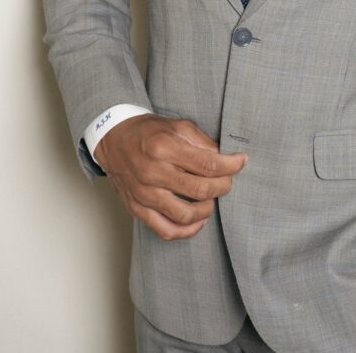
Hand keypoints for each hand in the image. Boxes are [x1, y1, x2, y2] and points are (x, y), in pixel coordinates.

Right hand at [96, 113, 248, 241]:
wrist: (114, 139)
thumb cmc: (148, 132)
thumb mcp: (177, 125)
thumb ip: (202, 141)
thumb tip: (224, 157)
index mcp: (164, 147)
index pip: (208, 163)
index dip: (231, 165)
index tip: (242, 161)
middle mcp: (153, 172)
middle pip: (201, 189)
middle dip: (223, 186)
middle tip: (228, 181)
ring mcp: (144, 194)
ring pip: (186, 214)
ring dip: (208, 209)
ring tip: (212, 198)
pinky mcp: (137, 209)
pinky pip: (166, 229)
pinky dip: (187, 230)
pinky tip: (197, 220)